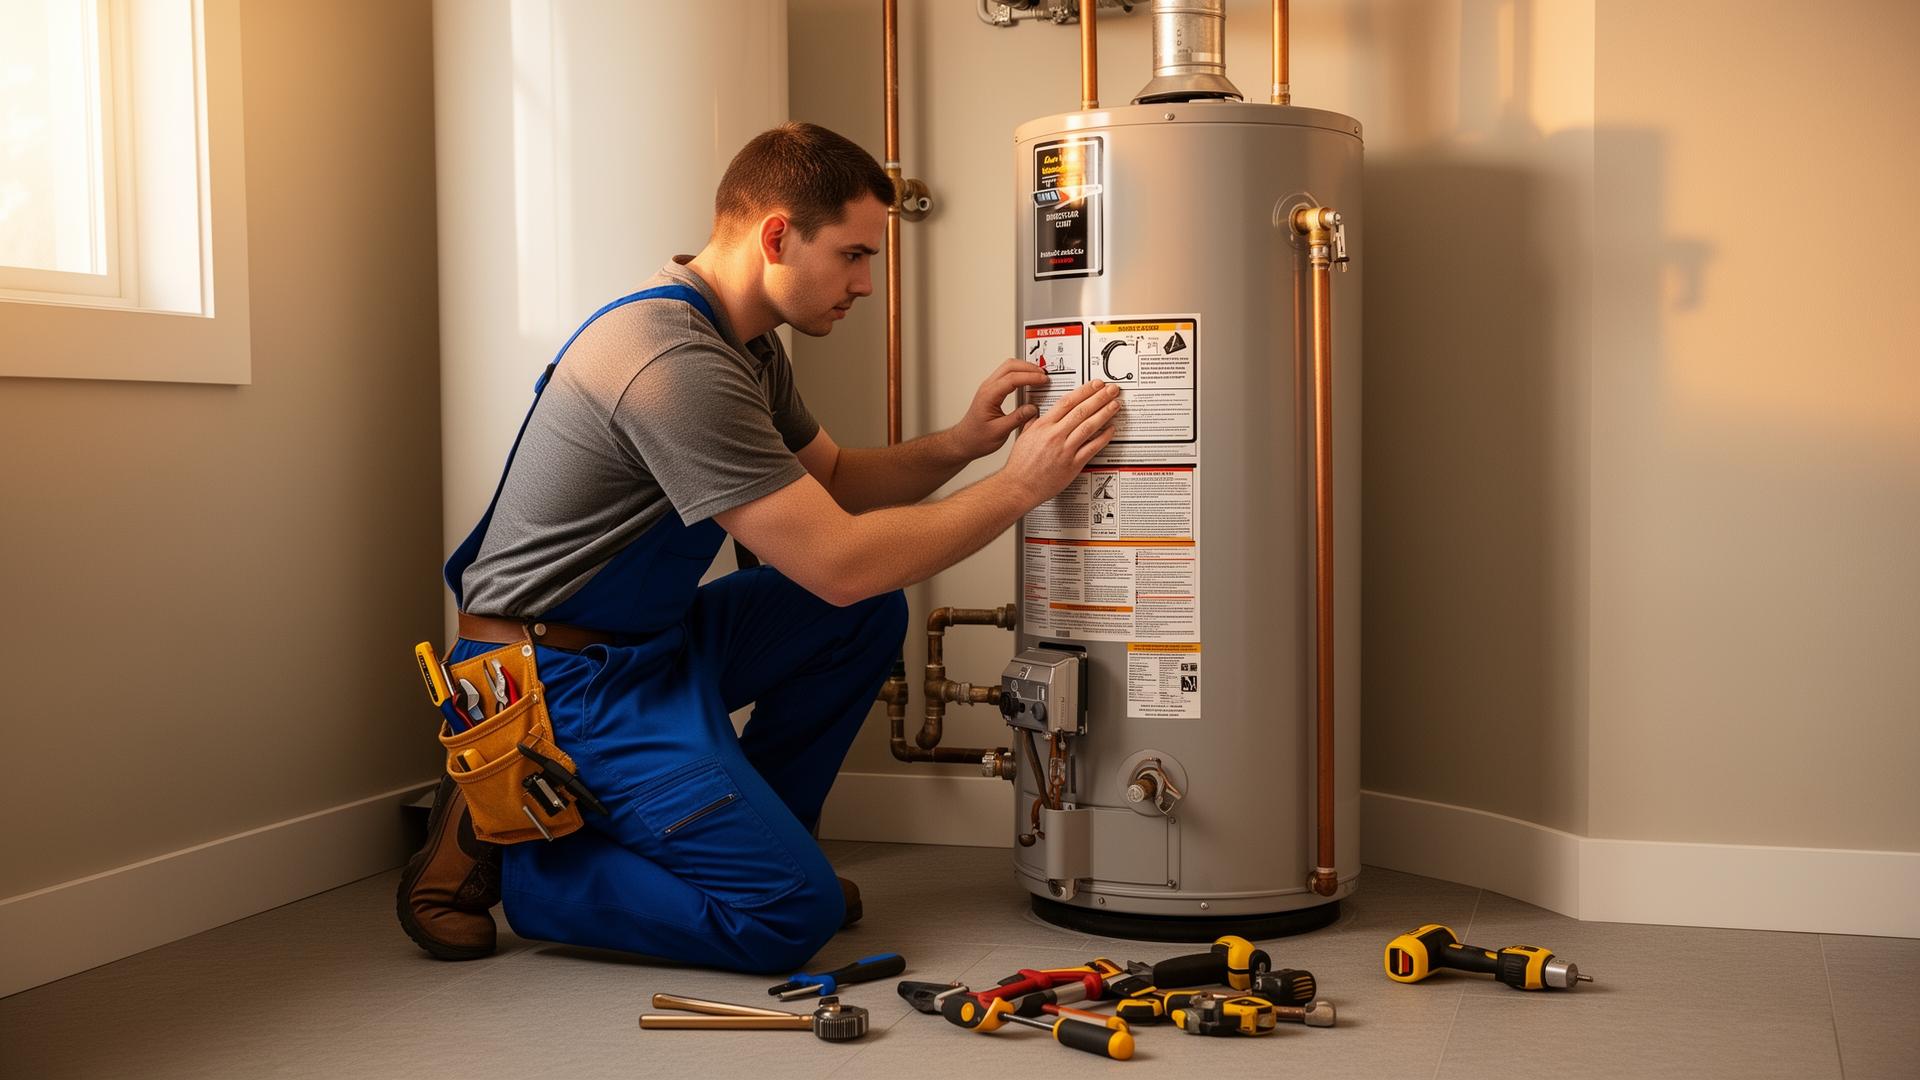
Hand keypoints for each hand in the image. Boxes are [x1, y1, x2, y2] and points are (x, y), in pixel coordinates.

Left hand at [946, 357, 1052, 461]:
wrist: (964, 441)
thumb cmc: (977, 438)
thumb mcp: (999, 432)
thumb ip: (1017, 419)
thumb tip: (1033, 409)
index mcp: (988, 396)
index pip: (1012, 379)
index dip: (1030, 377)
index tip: (1043, 380)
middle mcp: (987, 388)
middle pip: (1010, 366)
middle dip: (1029, 367)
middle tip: (1044, 375)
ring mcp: (989, 387)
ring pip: (1008, 367)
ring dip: (1024, 368)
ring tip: (1039, 376)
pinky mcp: (993, 391)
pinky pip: (1007, 375)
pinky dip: (1020, 374)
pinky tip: (1028, 381)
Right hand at [1004, 379, 1121, 503]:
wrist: (1019, 486)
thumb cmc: (1020, 466)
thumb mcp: (1023, 436)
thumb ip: (1033, 423)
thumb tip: (1039, 414)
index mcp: (1043, 426)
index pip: (1067, 402)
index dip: (1084, 391)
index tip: (1095, 385)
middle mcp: (1055, 435)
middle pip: (1081, 411)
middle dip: (1099, 397)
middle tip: (1112, 390)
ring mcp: (1065, 450)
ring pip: (1089, 426)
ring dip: (1105, 413)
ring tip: (1115, 405)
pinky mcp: (1072, 465)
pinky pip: (1092, 448)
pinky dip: (1104, 438)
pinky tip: (1111, 430)